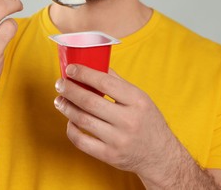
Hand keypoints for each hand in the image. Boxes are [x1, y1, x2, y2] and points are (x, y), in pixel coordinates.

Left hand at [54, 64, 182, 182]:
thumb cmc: (148, 121)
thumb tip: (94, 65)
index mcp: (137, 101)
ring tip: (60, 100)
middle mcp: (128, 121)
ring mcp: (118, 140)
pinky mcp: (109, 155)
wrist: (160, 155)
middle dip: (69, 90)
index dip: (84, 74)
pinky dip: (71, 128)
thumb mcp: (140, 98)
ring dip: (66, 107)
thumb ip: (117, 82)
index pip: (105, 83)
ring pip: (82, 120)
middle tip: (59, 84)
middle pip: (89, 101)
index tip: (70, 69)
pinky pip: (81, 141)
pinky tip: (70, 120)